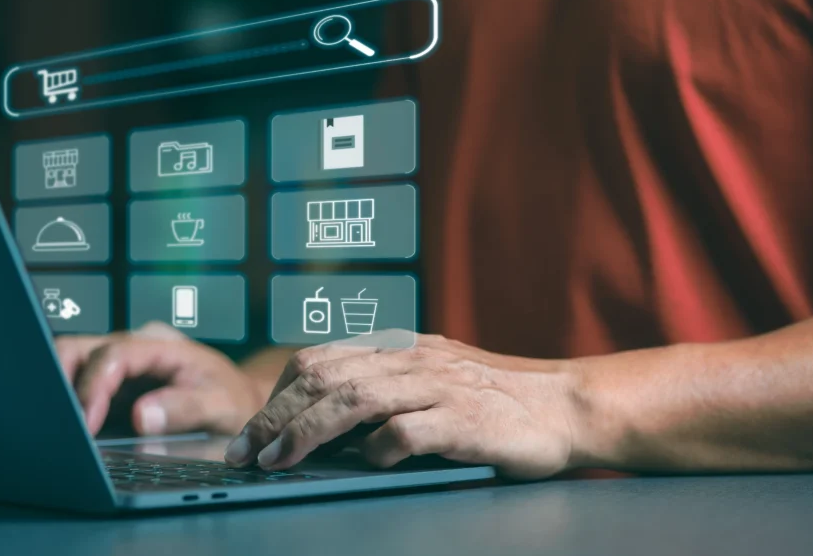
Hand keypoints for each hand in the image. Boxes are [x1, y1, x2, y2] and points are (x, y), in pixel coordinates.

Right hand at [56, 322, 265, 435]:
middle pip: (78, 349)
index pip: (113, 354)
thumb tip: (142, 417)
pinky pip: (79, 383)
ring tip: (56, 427)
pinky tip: (65, 428)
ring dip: (59, 391)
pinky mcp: (112, 382)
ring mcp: (120, 362)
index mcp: (160, 345)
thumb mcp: (220, 405)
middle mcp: (134, 345)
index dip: (94, 387)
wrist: (238, 398)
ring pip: (71, 362)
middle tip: (57, 424)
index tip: (87, 424)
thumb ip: (185, 409)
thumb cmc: (231, 399)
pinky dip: (67, 402)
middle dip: (59, 381)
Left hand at [224, 332, 577, 478]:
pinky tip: (364, 464)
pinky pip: (407, 432)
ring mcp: (439, 387)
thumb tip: (324, 430)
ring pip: (354, 399)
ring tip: (277, 462)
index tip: (252, 433)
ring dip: (306, 432)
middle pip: (325, 377)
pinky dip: (377, 450)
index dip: (277, 397)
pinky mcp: (465, 421)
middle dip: (275, 417)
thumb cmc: (495, 402)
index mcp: (400, 349)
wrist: (565, 405)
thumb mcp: (433, 380)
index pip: (320, 361)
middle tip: (247, 453)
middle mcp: (413, 360)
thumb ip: (385, 392)